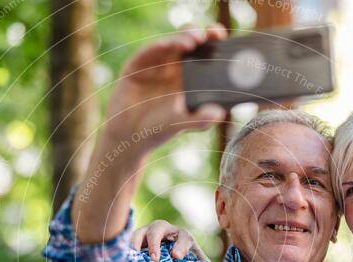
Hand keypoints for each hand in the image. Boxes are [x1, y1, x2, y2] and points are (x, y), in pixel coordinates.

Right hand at [102, 25, 227, 153]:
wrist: (129, 137)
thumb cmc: (158, 129)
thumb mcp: (182, 123)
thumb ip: (200, 119)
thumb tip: (218, 113)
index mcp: (188, 75)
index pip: (204, 53)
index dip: (214, 42)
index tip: (222, 38)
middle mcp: (172, 65)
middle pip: (188, 42)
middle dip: (200, 34)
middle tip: (212, 33)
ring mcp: (154, 64)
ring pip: (170, 44)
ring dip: (181, 38)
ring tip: (193, 41)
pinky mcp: (136, 66)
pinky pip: (148, 52)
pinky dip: (157, 47)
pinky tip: (166, 45)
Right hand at [130, 220, 206, 261]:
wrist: (164, 250)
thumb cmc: (182, 255)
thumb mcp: (193, 257)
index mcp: (180, 235)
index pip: (183, 237)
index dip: (180, 246)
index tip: (176, 257)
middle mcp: (161, 230)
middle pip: (156, 231)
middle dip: (155, 244)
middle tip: (155, 259)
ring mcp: (144, 234)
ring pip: (137, 235)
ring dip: (135, 246)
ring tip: (134, 260)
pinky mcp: (131, 241)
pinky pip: (125, 243)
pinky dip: (124, 252)